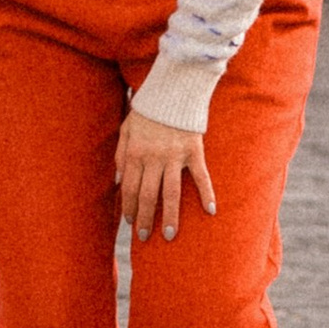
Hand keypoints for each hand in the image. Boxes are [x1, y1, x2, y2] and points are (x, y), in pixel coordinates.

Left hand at [115, 107, 213, 242]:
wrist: (172, 90)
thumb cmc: (147, 111)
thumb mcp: (126, 128)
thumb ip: (121, 154)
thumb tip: (118, 180)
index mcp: (135, 152)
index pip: (129, 188)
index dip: (129, 207)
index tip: (130, 222)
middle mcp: (153, 157)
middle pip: (148, 195)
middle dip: (145, 219)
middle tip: (145, 237)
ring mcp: (174, 156)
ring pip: (171, 193)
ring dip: (170, 216)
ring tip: (169, 235)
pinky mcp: (193, 151)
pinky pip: (200, 176)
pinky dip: (206, 193)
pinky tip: (210, 211)